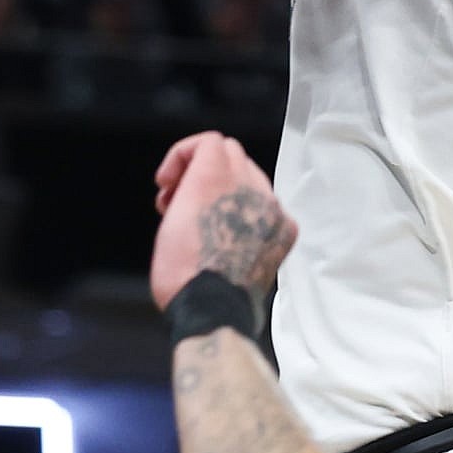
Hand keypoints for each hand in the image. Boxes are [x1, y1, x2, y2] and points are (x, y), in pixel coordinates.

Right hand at [149, 130, 297, 308]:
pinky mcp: (284, 231)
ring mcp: (272, 208)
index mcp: (216, 175)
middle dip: (201, 171)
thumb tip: (200, 186)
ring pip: (251, 179)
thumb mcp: (171, 218)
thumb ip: (191, 188)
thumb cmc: (181, 270)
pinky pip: (269, 208)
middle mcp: (250, 184)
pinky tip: (232, 236)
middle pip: (231, 156)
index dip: (182, 156)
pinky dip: (250, 214)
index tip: (168, 182)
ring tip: (204, 220)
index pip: (209, 142)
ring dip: (227, 190)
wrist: (211, 310)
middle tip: (179, 199)